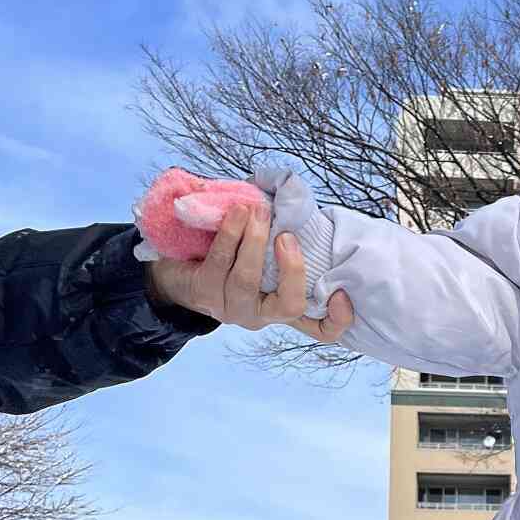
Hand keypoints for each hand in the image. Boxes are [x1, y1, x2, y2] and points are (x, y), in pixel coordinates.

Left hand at [143, 208, 354, 339]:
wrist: (177, 268)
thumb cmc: (229, 254)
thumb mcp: (262, 247)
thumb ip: (281, 232)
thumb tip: (290, 190)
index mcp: (282, 306)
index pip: (320, 329)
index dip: (337, 320)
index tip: (342, 293)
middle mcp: (261, 315)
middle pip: (288, 305)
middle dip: (291, 269)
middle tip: (285, 235)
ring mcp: (232, 309)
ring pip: (248, 280)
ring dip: (253, 241)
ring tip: (256, 210)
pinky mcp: (205, 295)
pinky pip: (219, 263)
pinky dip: (230, 235)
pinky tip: (236, 214)